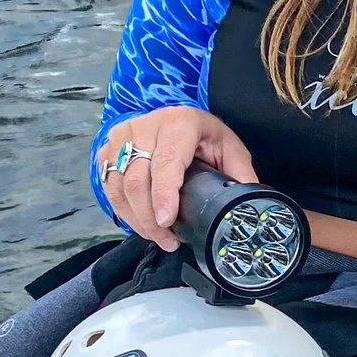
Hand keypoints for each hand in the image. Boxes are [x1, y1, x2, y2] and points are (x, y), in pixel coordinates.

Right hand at [94, 106, 258, 250]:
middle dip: (150, 219)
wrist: (174, 116)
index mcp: (179, 123)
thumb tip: (249, 204)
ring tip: (157, 237)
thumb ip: (240, 173)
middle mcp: (145, 126)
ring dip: (136, 219)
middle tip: (168, 240)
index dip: (163, 194)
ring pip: (119, 186)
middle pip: (138, 180)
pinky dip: (123, 210)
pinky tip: (140, 222)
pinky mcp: (107, 149)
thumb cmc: (202, 134)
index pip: (166, 162)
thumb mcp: (228, 147)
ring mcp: (122, 137)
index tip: (166, 221)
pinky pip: (109, 186)